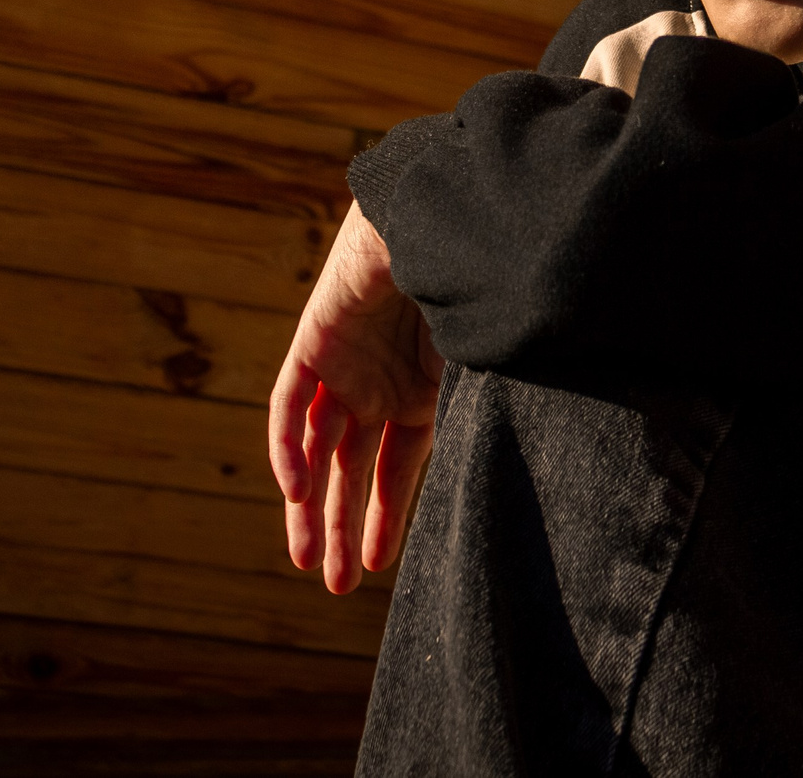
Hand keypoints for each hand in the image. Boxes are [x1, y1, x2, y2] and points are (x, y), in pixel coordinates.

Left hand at [267, 202, 443, 591]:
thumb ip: (481, 414)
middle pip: (351, 469)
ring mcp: (343, 368)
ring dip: (310, 503)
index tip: (376, 569)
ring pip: (316, 449)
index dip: (385, 518)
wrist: (436, 219)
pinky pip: (291, 406)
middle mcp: (378, 387)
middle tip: (333, 583)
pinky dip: (290, 447)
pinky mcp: (313, 344)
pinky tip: (297, 491)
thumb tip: (513, 478)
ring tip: (306, 558)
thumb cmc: (472, 287)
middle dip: (341, 526)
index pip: (395, 469)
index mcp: (419, 393)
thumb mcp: (481, 366)